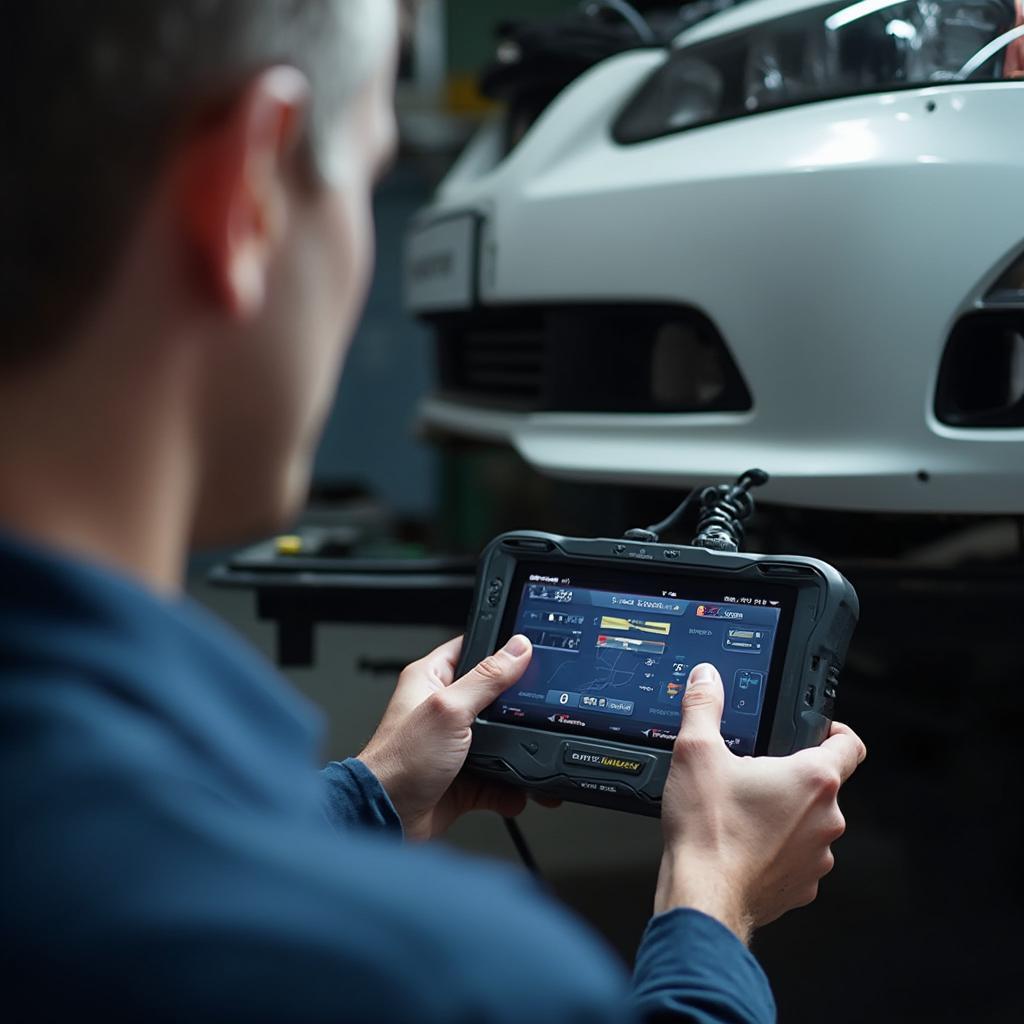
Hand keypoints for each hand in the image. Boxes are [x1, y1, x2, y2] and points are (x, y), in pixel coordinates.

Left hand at [358, 635, 533, 840]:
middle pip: (492, 695)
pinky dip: (510, 786)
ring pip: (500, 739)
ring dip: (517, 750)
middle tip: (534, 705)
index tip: (527, 650)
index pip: (470, 648)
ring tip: (529, 751)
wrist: (387, 818)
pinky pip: (499, 776)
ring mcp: (455, 744)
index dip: (498, 646)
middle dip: (516, 705)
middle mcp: (442, 709)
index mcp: (431, 679)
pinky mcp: (464, 777)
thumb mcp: (449, 710)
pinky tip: (515, 790)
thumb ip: (487, 679)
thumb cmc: (398, 762)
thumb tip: (518, 649)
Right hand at [655, 663, 865, 943]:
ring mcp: (816, 857)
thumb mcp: (696, 752)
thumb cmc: (708, 831)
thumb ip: (704, 706)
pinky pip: (796, 857)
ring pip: (808, 823)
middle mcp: (825, 819)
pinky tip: (742, 844)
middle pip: (821, 784)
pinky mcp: (801, 886)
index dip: (834, 729)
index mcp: (812, 780)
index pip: (849, 743)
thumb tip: (706, 679)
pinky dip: (775, 849)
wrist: (701, 896)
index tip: (818, 728)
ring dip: (784, 815)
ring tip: (741, 811)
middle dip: (789, 775)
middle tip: (751, 772)